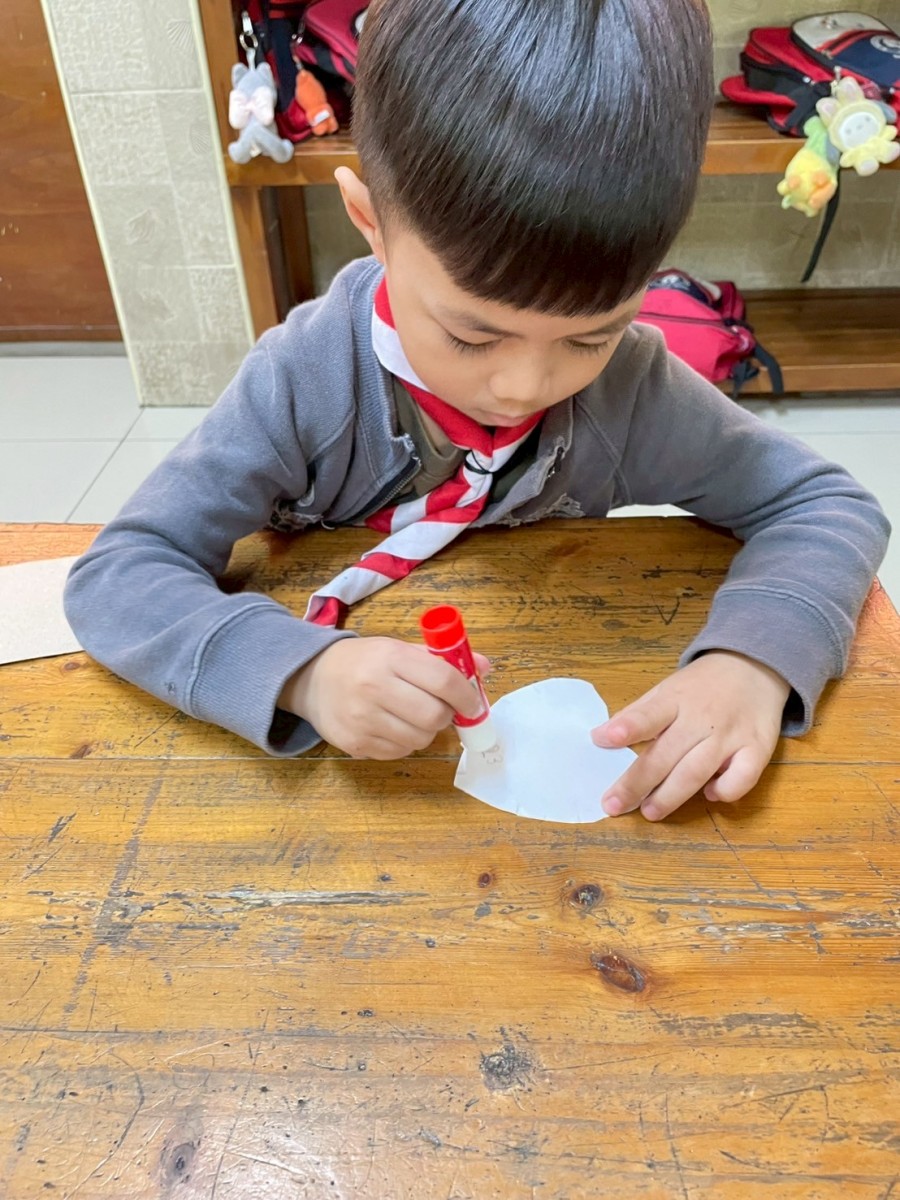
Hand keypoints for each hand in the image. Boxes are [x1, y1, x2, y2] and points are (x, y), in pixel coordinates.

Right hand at [279, 637, 490, 758]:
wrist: (312, 679)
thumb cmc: (364, 662)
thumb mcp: (399, 649)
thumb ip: (441, 659)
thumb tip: (485, 668)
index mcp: (389, 657)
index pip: (443, 680)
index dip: (466, 695)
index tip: (473, 703)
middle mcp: (374, 687)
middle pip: (434, 715)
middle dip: (446, 716)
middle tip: (441, 710)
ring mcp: (362, 719)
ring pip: (419, 739)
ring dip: (427, 731)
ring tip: (414, 717)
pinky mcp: (355, 743)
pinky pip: (399, 752)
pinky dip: (406, 743)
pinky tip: (394, 727)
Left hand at [592, 651, 789, 820]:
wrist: (754, 666)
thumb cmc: (702, 685)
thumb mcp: (667, 689)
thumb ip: (639, 714)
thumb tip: (601, 738)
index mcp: (676, 699)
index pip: (649, 714)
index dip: (627, 728)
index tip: (602, 740)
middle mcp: (702, 718)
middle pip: (666, 754)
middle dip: (637, 782)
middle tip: (614, 805)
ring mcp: (731, 735)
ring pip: (697, 771)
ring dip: (671, 795)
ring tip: (649, 812)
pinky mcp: (757, 749)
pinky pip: (742, 777)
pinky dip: (725, 791)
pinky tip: (710, 795)